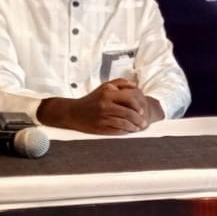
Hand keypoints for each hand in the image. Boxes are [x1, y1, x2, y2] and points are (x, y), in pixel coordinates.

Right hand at [39, 79, 159, 134]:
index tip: (142, 110)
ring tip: (138, 128)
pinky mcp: (99, 128)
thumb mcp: (104, 87)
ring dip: (134, 127)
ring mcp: (102, 117)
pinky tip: (129, 131)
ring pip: (124, 123)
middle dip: (139, 119)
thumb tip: (136, 85)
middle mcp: (105, 105)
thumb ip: (120, 83)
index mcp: (107, 93)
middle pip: (128, 112)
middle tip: (143, 122)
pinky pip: (117, 130)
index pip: (130, 98)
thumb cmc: (92, 99)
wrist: (73, 112)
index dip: (138, 105)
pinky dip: (125, 131)